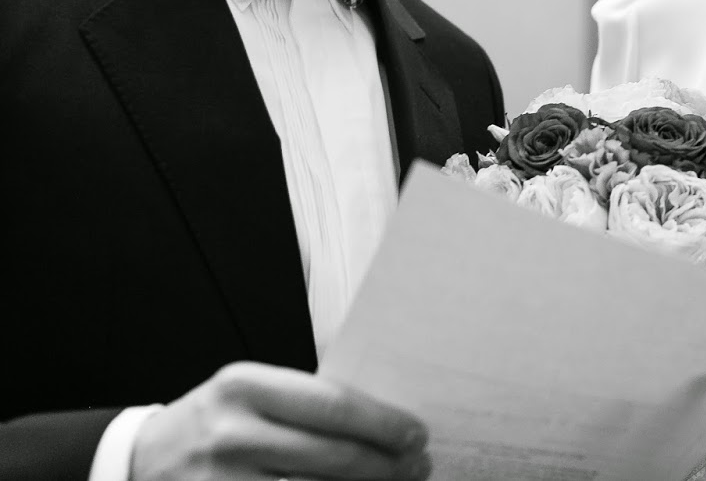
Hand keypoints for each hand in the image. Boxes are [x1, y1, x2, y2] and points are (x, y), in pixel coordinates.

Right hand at [129, 361, 429, 480]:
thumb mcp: (249, 395)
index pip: (333, 405)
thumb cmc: (212, 424)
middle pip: (333, 456)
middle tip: (416, 466)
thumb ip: (304, 406)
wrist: (141, 461)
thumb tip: (384, 424)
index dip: (383, 423)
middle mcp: (232, 434)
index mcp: (245, 387)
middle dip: (385, 465)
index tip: (415, 433)